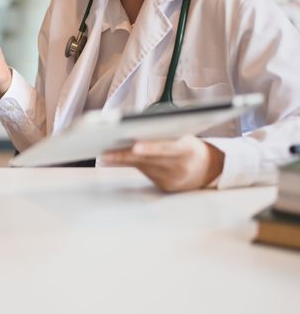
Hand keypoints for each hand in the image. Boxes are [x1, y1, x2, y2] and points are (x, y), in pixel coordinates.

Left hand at [102, 136, 224, 191]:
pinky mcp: (164, 186)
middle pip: (149, 160)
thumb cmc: (191, 146)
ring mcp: (172, 179)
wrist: (208, 170)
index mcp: (188, 150)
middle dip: (126, 155)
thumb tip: (137, 127)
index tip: (135, 146)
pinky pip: (144, 173)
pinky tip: (115, 159)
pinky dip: (130, 164)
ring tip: (105, 153)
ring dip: (122, 160)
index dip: (152, 148)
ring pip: (143, 167)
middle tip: (107, 152)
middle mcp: (180, 166)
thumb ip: (167, 133)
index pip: (169, 148)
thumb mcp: (186, 136)